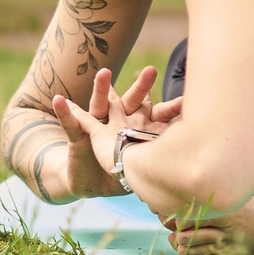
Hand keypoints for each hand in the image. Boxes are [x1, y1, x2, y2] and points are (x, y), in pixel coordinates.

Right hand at [50, 65, 181, 196]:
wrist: (88, 183)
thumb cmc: (117, 172)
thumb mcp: (141, 169)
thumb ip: (162, 163)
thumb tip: (193, 164)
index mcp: (134, 129)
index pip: (154, 115)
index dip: (169, 109)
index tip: (186, 100)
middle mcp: (117, 123)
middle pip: (131, 102)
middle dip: (140, 88)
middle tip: (151, 72)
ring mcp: (97, 128)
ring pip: (100, 105)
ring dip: (101, 89)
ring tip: (103, 73)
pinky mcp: (78, 138)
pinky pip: (71, 124)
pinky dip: (65, 112)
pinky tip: (60, 100)